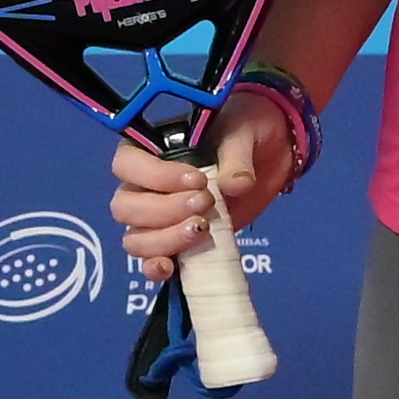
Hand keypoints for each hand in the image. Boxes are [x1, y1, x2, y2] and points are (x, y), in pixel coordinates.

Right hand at [107, 90, 290, 280]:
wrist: (271, 151)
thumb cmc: (246, 129)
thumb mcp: (242, 131)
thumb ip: (235, 156)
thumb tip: (234, 185)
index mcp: (151, 149)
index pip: (127, 165)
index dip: (155, 177)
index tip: (198, 180)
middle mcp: (146, 185)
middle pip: (126, 207)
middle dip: (164, 211)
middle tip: (206, 203)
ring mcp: (160, 217)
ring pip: (136, 238)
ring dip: (165, 239)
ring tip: (203, 229)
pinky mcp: (179, 240)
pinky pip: (152, 259)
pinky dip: (155, 267)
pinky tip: (170, 269)